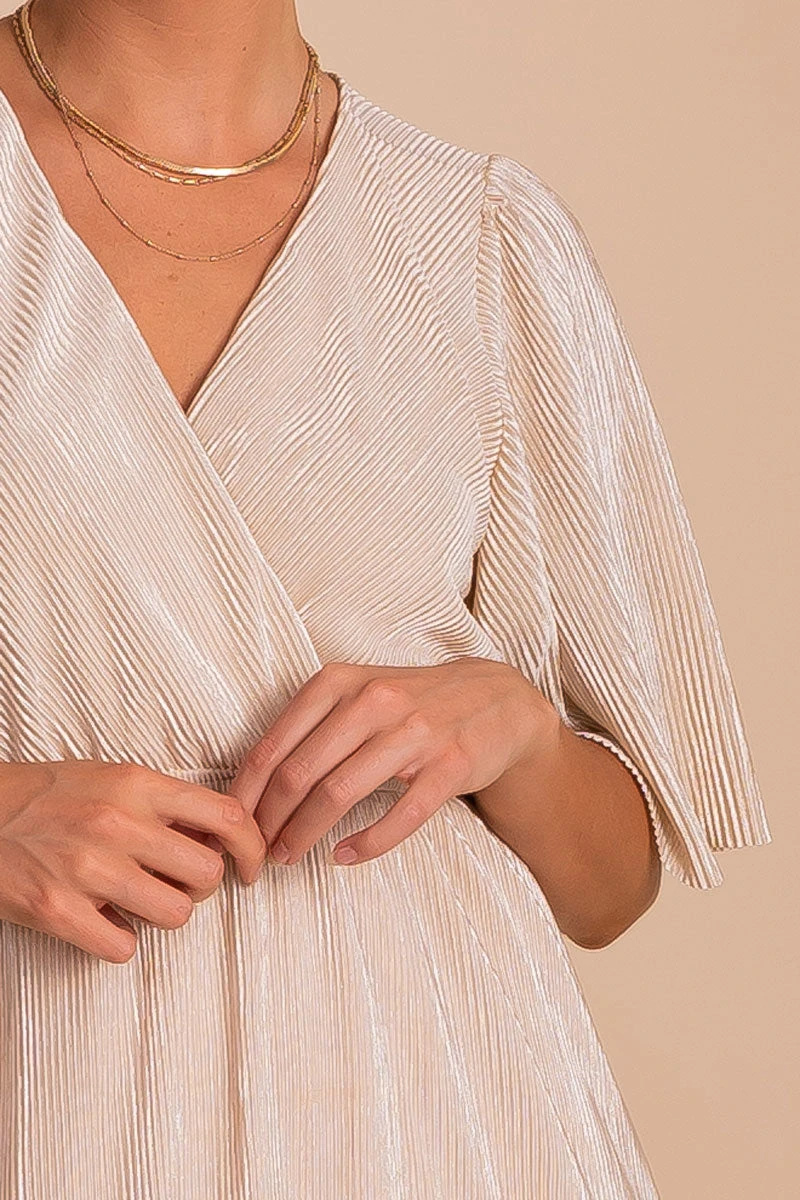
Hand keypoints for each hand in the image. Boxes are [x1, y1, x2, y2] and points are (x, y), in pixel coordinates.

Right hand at [0, 759, 266, 963]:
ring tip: (137, 902)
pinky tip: (103, 923)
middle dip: (201, 887)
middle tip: (177, 884)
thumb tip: (217, 834)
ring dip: (163, 916)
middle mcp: (117, 823)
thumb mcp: (111, 778)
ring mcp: (87, 868)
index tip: (251, 866)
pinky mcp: (56, 910)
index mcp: (136, 785)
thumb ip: (164, 803)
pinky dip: (119, 943)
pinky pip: (124, 947)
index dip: (252, 846)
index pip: (226, 815)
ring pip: (175, 914)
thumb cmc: (46, 796)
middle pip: (207, 874)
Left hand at [226, 657, 552, 869]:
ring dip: (304, 835)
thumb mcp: (358, 692)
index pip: (273, 745)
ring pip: (340, 794)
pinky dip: (366, 844)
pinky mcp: (450, 766)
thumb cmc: (413, 702)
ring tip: (289, 856)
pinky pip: (400, 816)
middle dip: (269, 822)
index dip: (247, 793)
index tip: (234, 825)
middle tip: (257, 851)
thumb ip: (310, 726)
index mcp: (340, 681)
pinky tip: (345, 857)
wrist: (498, 700)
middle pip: (299, 774)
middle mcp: (374, 701)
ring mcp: (415, 734)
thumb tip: (252, 781)